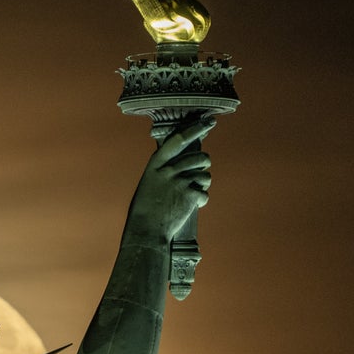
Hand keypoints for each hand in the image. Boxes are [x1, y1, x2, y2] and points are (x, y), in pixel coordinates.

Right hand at [127, 119, 214, 239]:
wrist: (146, 231)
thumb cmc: (145, 210)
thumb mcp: (149, 185)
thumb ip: (163, 172)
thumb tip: (182, 165)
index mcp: (155, 165)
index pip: (178, 140)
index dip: (195, 129)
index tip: (209, 121)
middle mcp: (168, 170)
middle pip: (199, 157)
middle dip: (204, 163)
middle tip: (201, 170)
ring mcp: (180, 182)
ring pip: (205, 175)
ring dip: (203, 183)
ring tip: (193, 192)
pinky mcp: (190, 196)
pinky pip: (204, 194)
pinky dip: (201, 201)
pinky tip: (191, 206)